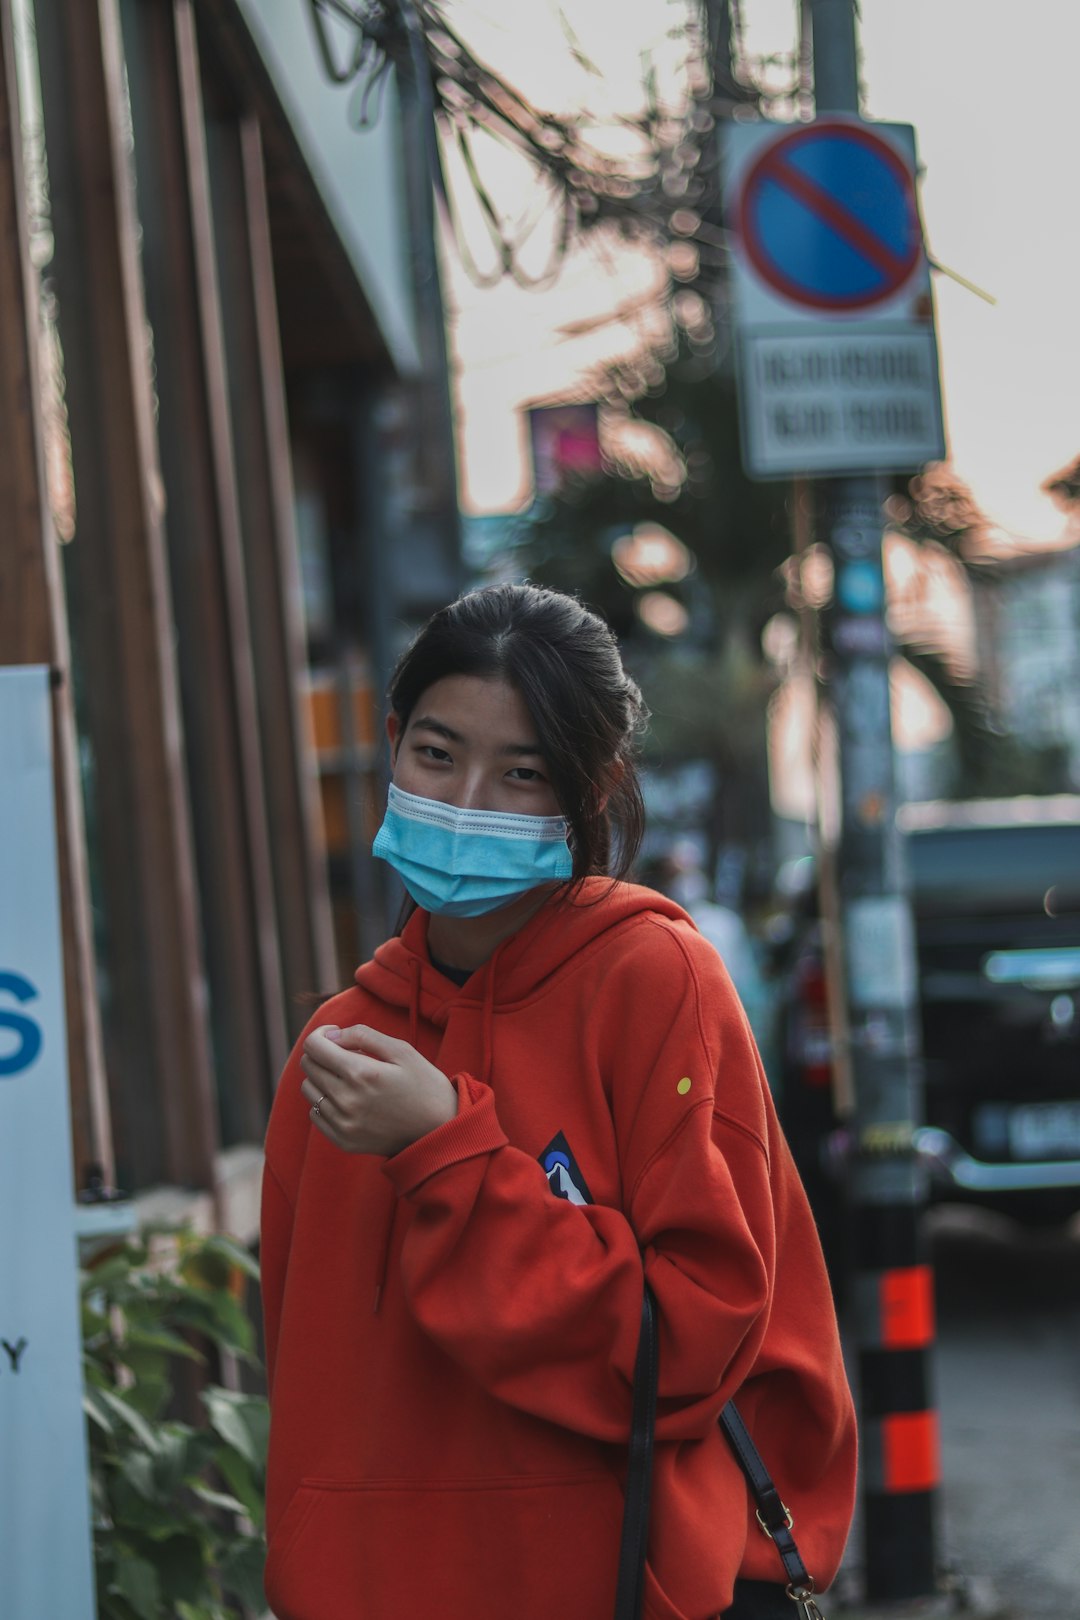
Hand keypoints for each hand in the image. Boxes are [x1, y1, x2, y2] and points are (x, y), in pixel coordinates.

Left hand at [299, 1024, 457, 1156]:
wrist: (440, 1129)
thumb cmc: (424, 1084)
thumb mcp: (401, 1050)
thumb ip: (362, 1035)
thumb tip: (331, 1035)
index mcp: (360, 1073)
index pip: (314, 1046)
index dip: (321, 1034)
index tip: (335, 1034)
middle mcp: (346, 1100)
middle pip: (308, 1066)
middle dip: (322, 1053)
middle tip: (344, 1053)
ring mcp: (343, 1124)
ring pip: (309, 1089)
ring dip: (322, 1077)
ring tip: (347, 1077)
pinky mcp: (343, 1141)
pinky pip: (315, 1114)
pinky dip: (325, 1102)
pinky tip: (348, 1098)